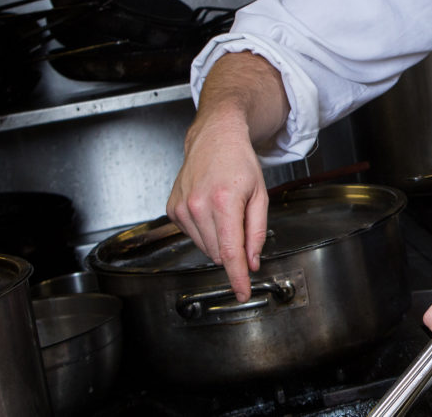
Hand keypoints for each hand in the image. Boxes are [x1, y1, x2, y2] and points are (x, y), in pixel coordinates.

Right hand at [166, 107, 268, 302]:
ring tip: (225, 212)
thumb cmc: (239, 162)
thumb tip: (251, 261)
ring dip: (218, 240)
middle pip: (217, 253)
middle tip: (241, 226)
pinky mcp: (172, 210)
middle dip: (233, 251)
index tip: (241, 292)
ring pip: (204, 247)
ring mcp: (182, 208)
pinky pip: (192, 235)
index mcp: (224, 202)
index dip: (237, 277)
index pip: (229, 252)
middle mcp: (198, 206)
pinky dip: (204, 231)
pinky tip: (210, 210)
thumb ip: (257, 232)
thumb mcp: (260, 195)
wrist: (214, 139)